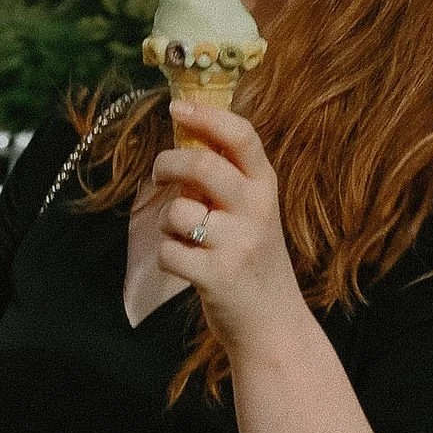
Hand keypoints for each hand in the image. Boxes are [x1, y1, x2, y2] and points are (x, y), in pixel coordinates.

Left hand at [149, 101, 308, 360]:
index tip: (176, 108)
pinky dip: (169, 259)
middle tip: (160, 173)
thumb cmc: (251, 260)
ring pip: (176, 212)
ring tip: (189, 240)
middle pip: (202, 164)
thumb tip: (184, 135)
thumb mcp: (252, 213)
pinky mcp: (217, 276)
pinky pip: (168, 251)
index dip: (207, 117)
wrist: (273, 324)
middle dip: (168, 163)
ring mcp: (238, 244)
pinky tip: (189, 268)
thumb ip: (226, 179)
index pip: (242, 136)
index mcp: (265, 187)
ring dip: (168, 224)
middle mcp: (257, 210)